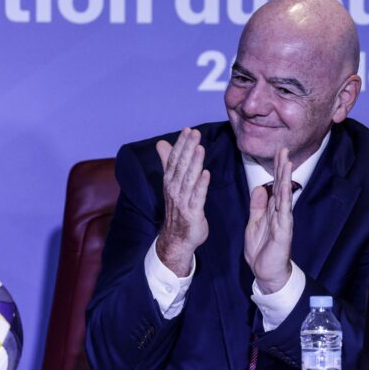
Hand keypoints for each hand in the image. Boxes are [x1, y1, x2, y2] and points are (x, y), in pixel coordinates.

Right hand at [155, 128, 210, 276]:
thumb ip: (168, 162)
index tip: (188, 130)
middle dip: (188, 149)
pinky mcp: (192, 213)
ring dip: (194, 163)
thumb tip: (161, 143)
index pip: (174, 159)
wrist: (176, 239)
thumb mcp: (172, 183)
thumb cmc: (178, 208)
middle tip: (195, 133)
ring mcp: (182, 201)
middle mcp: (173, 189)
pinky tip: (206, 174)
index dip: (181, 144)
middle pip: (181, 166)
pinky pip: (197, 197)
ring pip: (188, 179)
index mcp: (169, 181)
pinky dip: (201, 185)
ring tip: (200, 148)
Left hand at [244, 148, 293, 293]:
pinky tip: (285, 187)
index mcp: (272, 210)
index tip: (278, 153)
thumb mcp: (254, 223)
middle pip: (282, 185)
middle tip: (284, 149)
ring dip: (285, 178)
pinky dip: (285, 199)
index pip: (275, 185)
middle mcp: (280, 213)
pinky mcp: (284, 232)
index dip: (275, 169)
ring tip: (287, 162)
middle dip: (282, 168)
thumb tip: (260, 188)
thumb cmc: (262, 250)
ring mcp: (283, 221)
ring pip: (285, 195)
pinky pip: (284, 212)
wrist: (266, 273)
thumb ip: (257, 206)